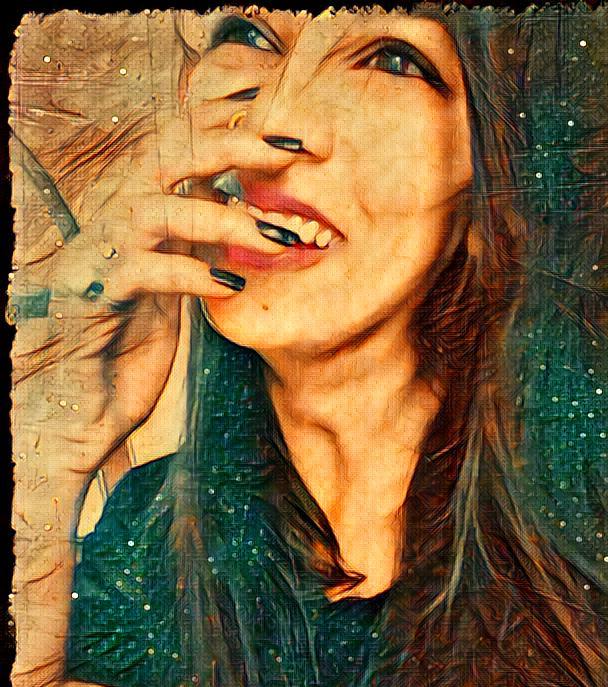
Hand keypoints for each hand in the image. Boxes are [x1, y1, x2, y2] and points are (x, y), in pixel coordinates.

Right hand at [11, 106, 294, 480]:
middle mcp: (113, 223)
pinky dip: (191, 273)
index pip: (177, 146)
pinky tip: (231, 287)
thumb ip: (193, 245)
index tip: (281, 120)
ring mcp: (99, 255)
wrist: (78, 407)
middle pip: (167, 155)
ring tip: (276, 241)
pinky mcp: (94, 296)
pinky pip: (143, 270)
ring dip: (224, 220)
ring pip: (158, 210)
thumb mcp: (170, 286)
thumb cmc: (124, 350)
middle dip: (233, 143)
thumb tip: (240, 211)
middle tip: (292, 150)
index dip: (224, 122)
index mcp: (135, 215)